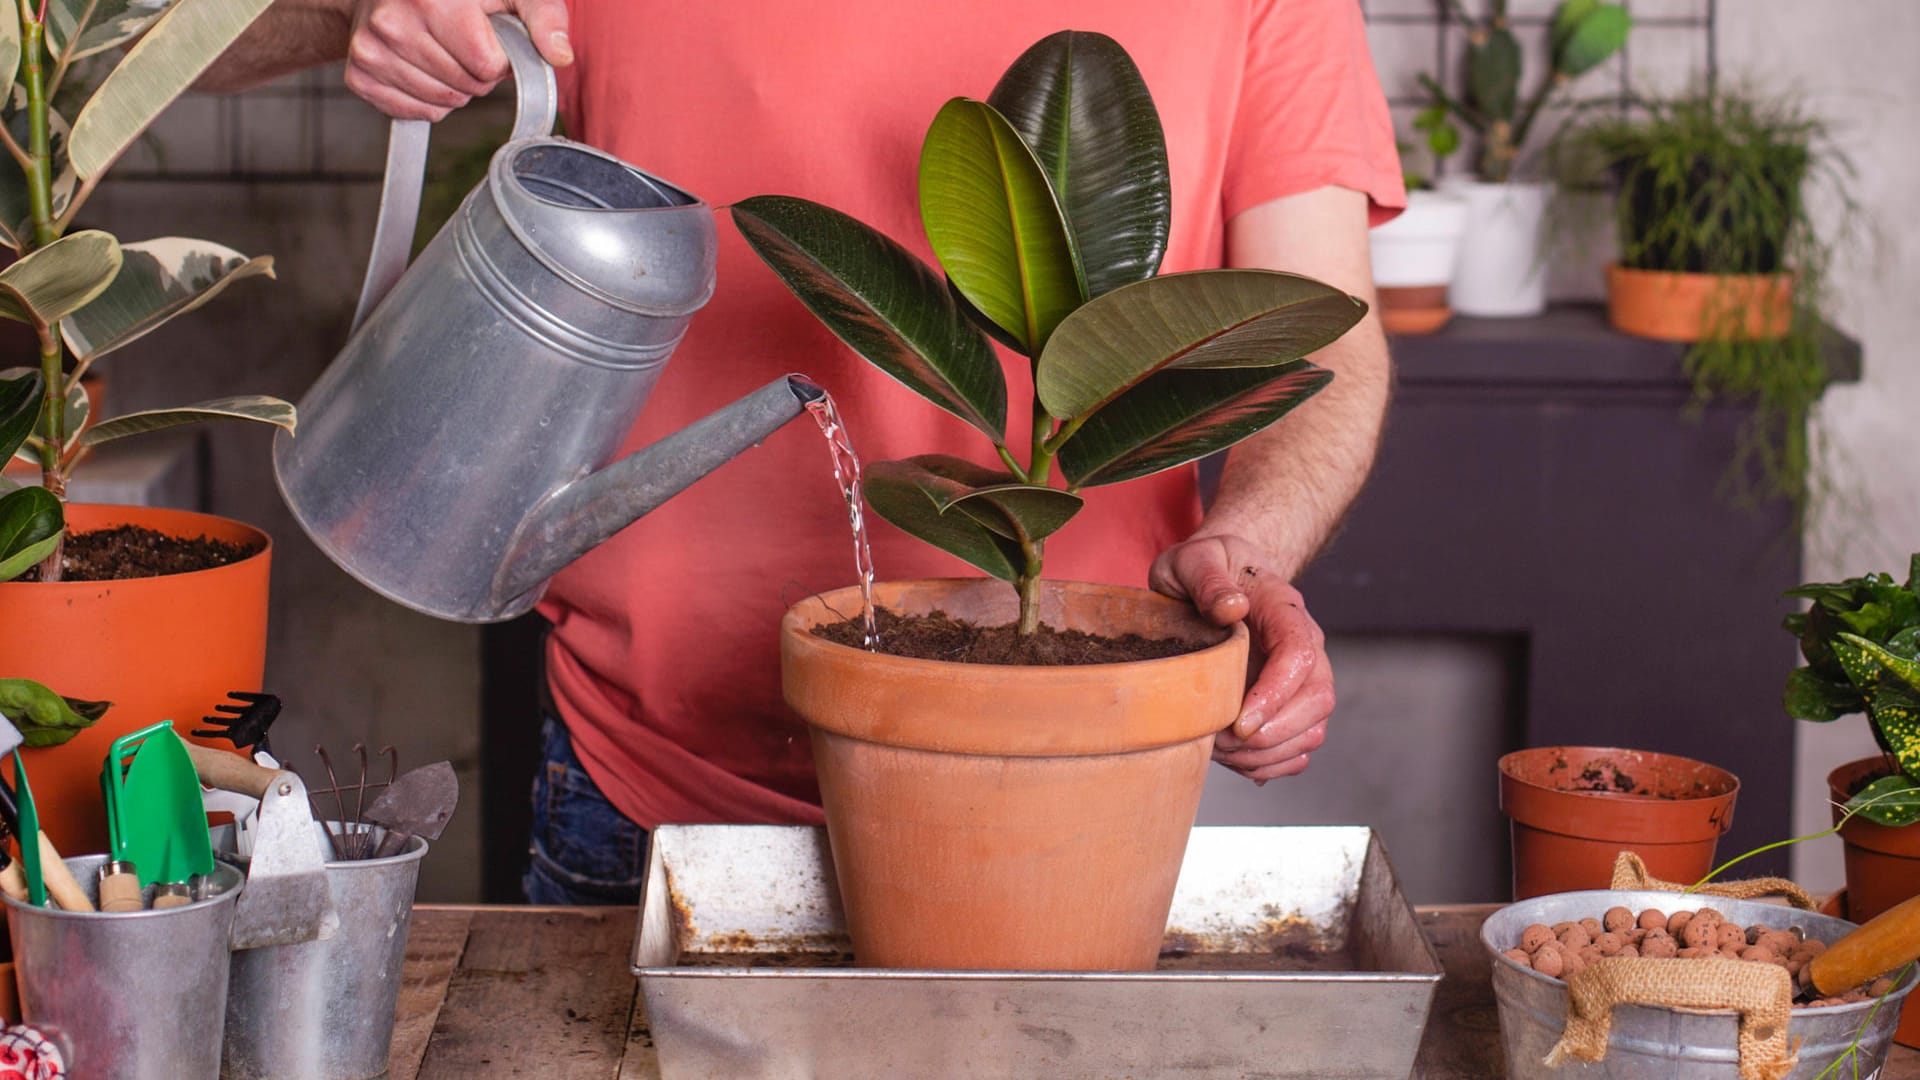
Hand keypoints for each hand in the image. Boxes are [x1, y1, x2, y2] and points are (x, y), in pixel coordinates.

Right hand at [346, 0, 572, 119]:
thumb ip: (544, 17)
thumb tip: (560, 56)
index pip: (487, 63)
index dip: (497, 58)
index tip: (488, 37)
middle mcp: (393, 19)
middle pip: (465, 86)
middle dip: (476, 73)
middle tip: (463, 45)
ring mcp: (370, 48)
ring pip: (441, 103)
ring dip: (453, 87)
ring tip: (442, 53)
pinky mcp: (359, 74)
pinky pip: (412, 112)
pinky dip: (426, 101)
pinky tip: (422, 68)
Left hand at [1148, 534, 1333, 782]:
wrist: (1221, 575)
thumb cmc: (1206, 567)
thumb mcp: (1194, 561)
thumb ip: (1209, 579)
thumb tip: (1231, 608)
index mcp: (1285, 610)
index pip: (1299, 656)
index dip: (1274, 696)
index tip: (1238, 722)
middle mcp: (1306, 647)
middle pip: (1318, 700)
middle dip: (1272, 734)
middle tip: (1221, 743)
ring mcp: (1303, 680)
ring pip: (1313, 730)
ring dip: (1268, 755)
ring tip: (1220, 751)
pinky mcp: (1291, 705)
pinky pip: (1298, 747)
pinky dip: (1269, 764)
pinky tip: (1234, 759)